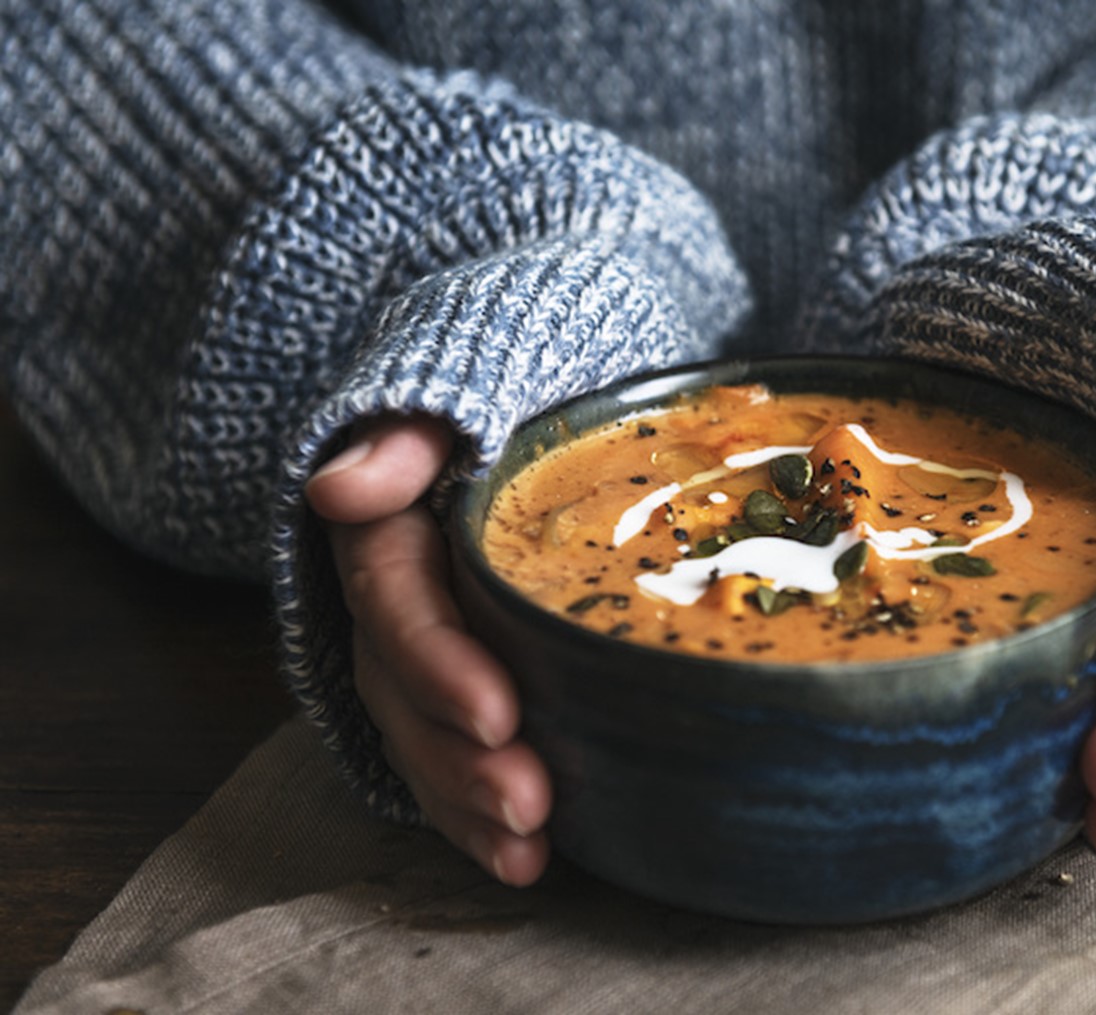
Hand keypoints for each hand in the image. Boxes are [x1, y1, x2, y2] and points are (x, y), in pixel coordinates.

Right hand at [305, 416, 550, 885]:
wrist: (520, 399)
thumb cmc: (503, 389)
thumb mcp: (460, 384)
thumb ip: (408, 434)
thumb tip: (341, 487)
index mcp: (387, 529)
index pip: (395, 601)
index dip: (438, 663)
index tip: (499, 714)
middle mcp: (388, 599)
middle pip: (402, 690)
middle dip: (458, 759)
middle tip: (529, 803)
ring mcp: (414, 648)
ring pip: (418, 737)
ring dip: (465, 805)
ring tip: (527, 852)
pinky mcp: (449, 681)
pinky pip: (445, 754)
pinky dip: (474, 812)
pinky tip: (526, 859)